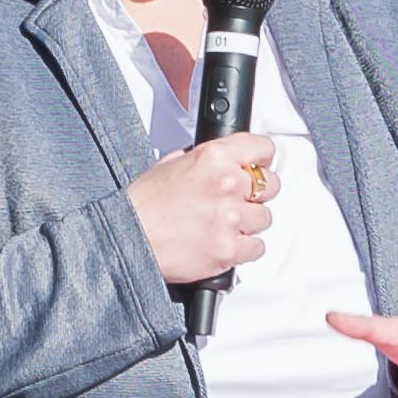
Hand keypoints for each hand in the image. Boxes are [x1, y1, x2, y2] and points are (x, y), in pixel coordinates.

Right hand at [130, 132, 275, 286]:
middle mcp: (226, 185)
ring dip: (247, 223)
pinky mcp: (229, 249)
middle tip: (235, 201)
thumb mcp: (172, 163)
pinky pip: (257, 247)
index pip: (264, 148)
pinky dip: (243, 248)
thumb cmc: (144, 204)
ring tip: (220, 224)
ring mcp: (229, 219)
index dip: (261, 160)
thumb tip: (230, 160)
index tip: (257, 167)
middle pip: (271, 185)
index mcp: (213, 158)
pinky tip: (222, 242)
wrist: (127, 239)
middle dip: (255, 193)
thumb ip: (208, 159)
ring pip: (264, 218)